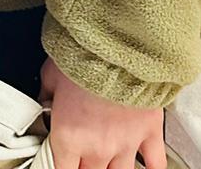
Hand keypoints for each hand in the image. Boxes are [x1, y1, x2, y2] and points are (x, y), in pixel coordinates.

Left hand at [41, 57, 166, 168]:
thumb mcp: (50, 75)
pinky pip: (155, 164)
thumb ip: (47, 95)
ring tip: (110, 159)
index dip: (62, 166)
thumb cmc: (81, 56)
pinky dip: (151, 168)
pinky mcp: (150, 133)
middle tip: (85, 157)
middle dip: (86, 167)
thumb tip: (44, 102)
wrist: (116, 44)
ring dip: (114, 168)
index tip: (65, 160)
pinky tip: (147, 167)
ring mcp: (126, 144)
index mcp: (68, 137)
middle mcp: (97, 148)